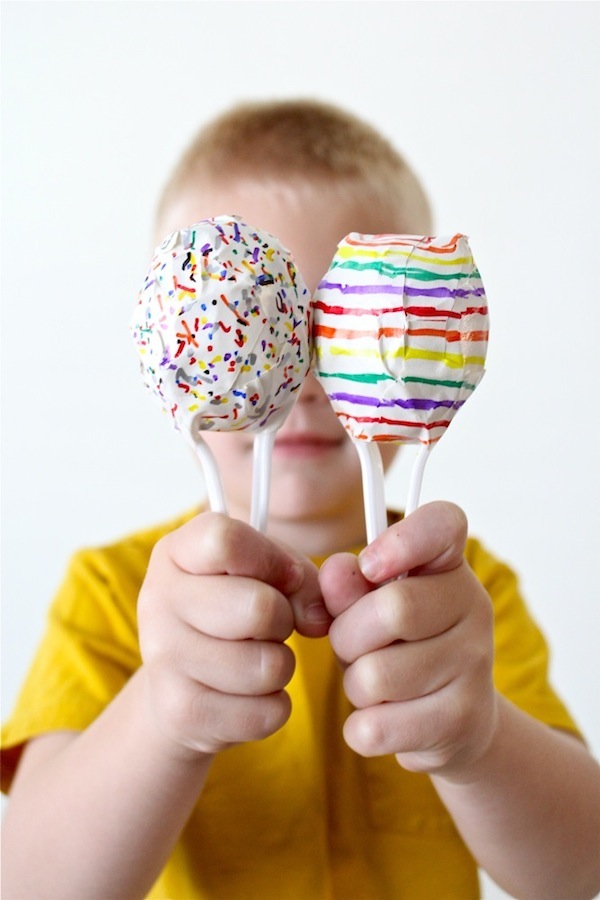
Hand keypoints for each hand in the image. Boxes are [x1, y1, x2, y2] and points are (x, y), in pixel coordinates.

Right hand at [138, 512, 328, 757]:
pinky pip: (265, 713)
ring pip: (267, 666)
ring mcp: (163, 659)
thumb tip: (318, 618)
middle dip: (283, 620)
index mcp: (175, 552)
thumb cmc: (232, 610)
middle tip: (268, 626)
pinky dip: (272, 706)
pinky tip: (248, 694)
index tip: (282, 576)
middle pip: (258, 607)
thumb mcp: (265, 574)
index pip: (225, 541)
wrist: (181, 682)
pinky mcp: (180, 712)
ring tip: (256, 657)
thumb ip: (300, 580)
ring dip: (279, 666)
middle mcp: (158, 601)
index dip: (271, 559)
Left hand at [319, 501, 496, 776]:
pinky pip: (378, 725)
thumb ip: (346, 585)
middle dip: (348, 636)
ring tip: (373, 684)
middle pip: (392, 609)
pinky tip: (379, 718)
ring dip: (355, 684)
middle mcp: (473, 606)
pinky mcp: (464, 720)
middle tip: (352, 646)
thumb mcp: (366, 608)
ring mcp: (475, 664)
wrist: (455, 721)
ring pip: (376, 675)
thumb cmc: (401, 648)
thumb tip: (335, 571)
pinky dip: (361, 728)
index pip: (444, 523)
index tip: (370, 565)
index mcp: (448, 565)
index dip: (403, 539)